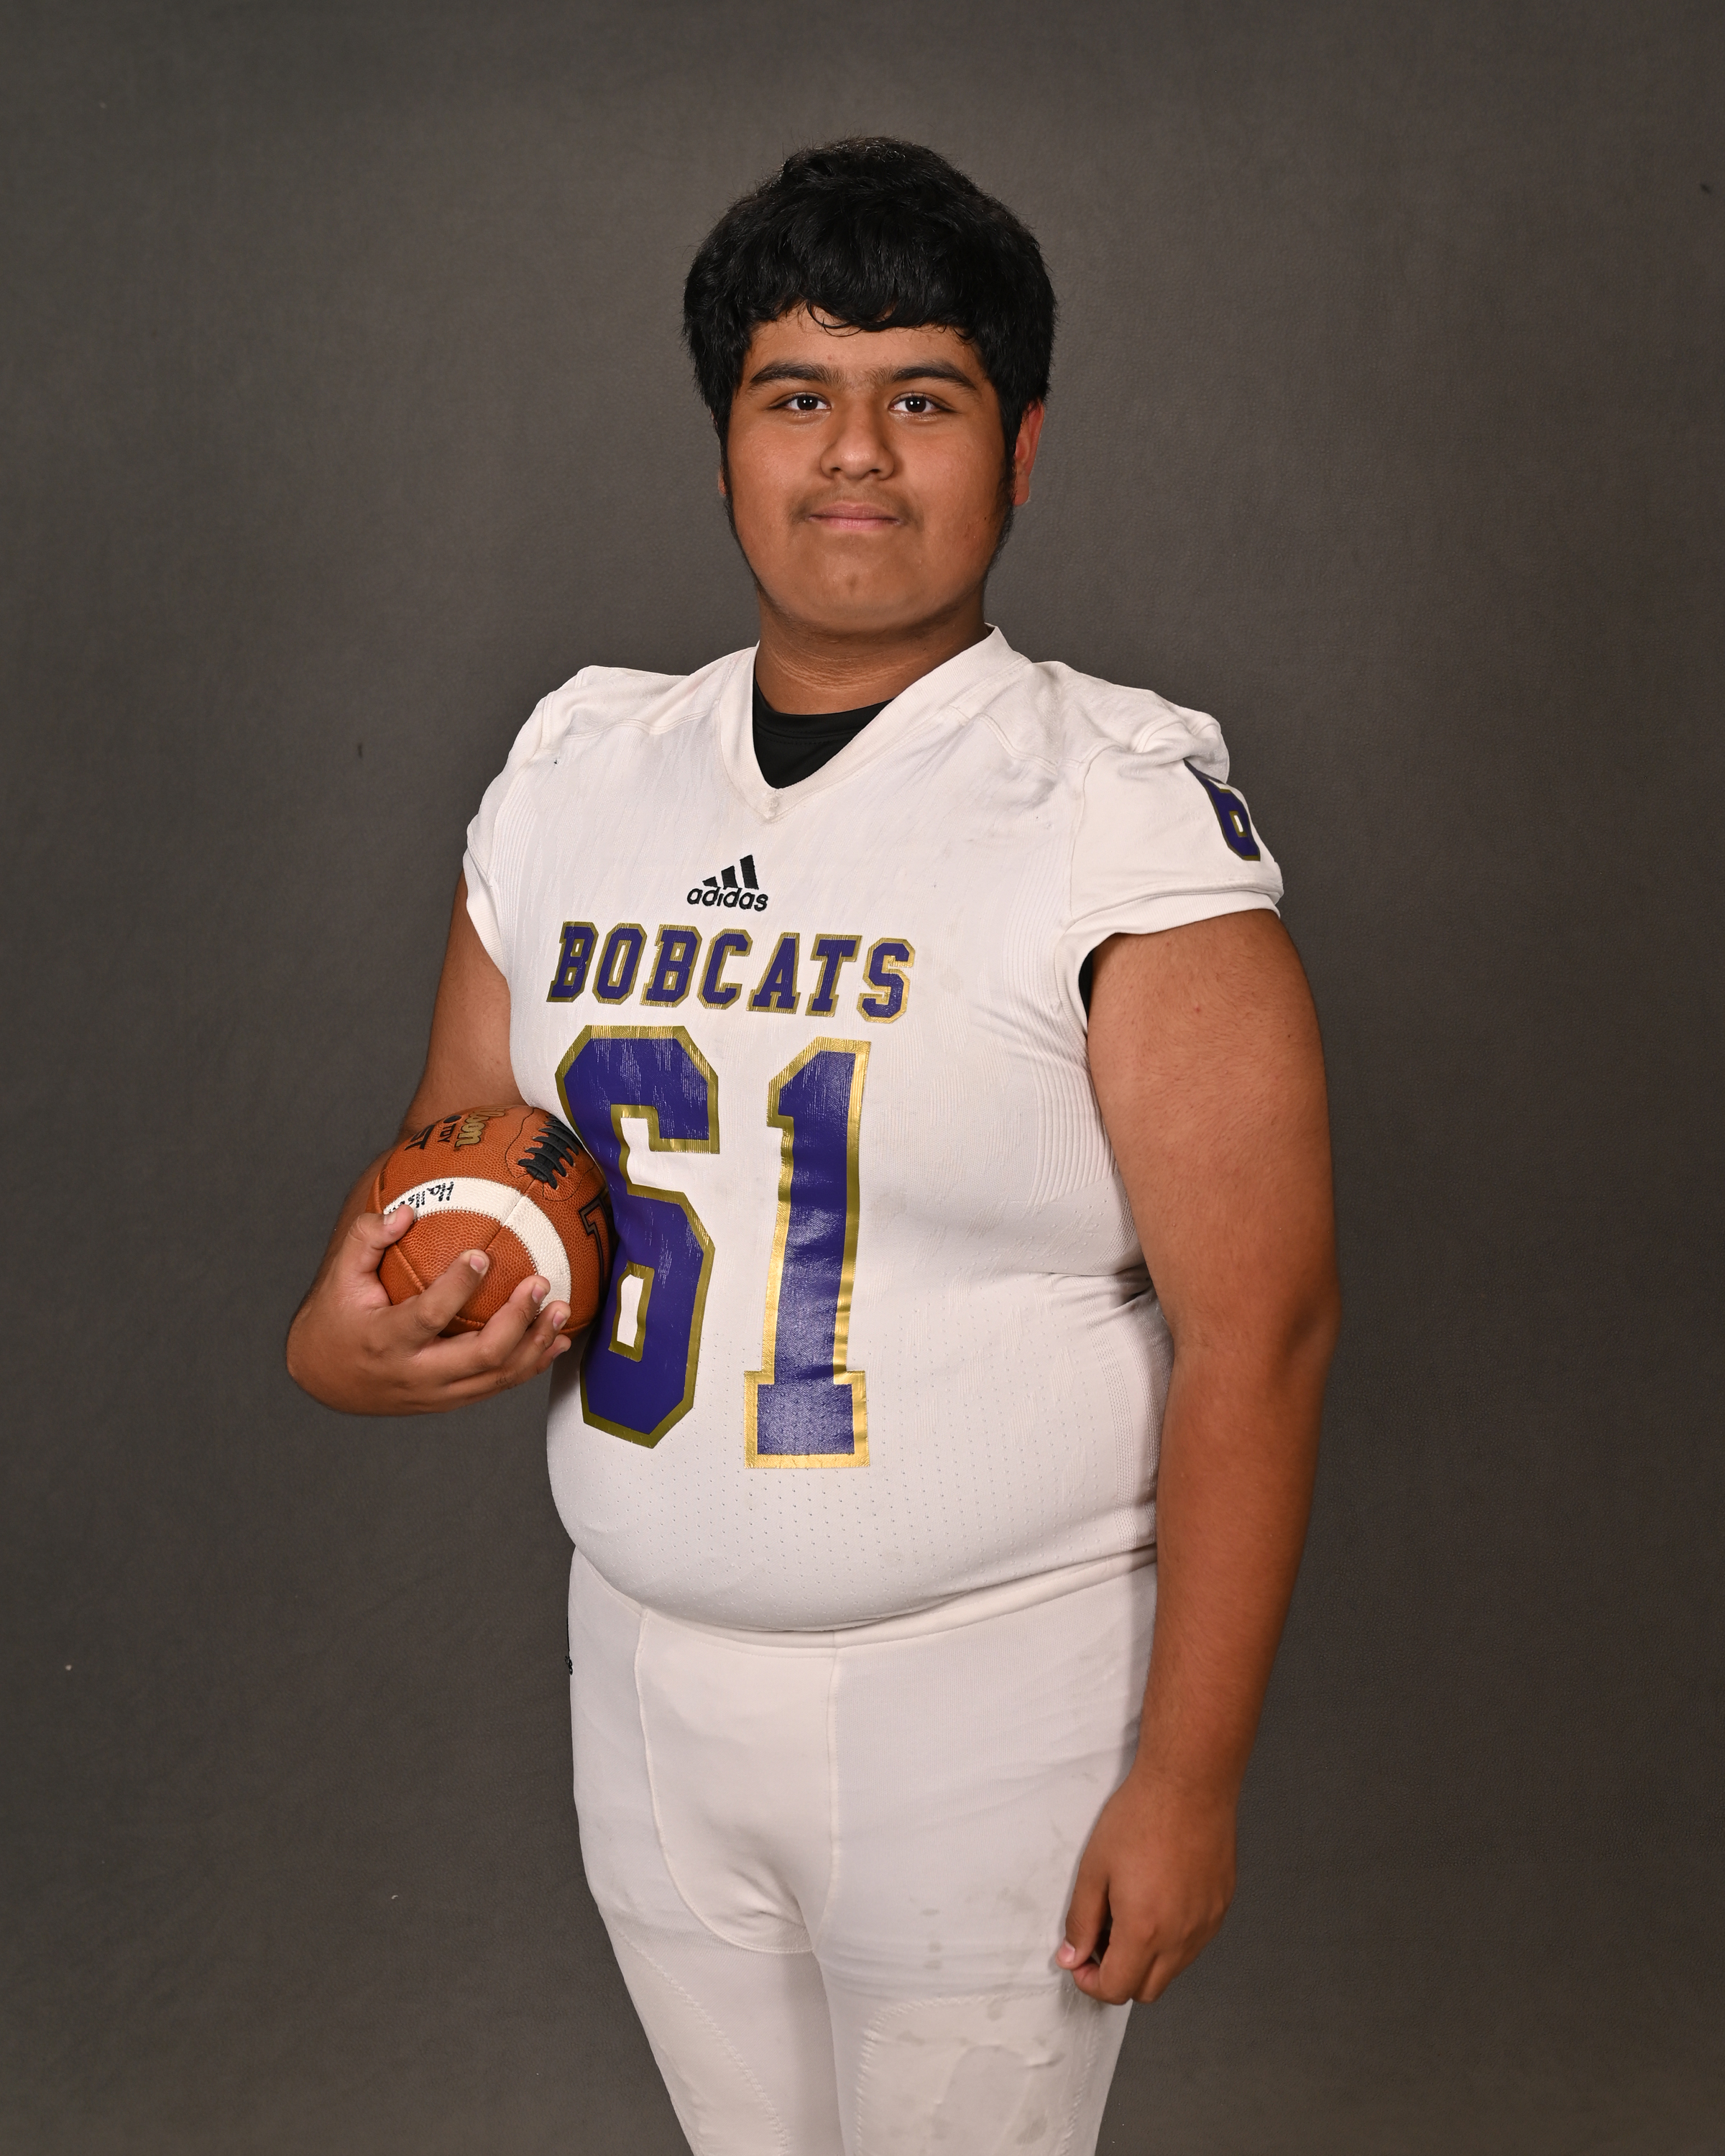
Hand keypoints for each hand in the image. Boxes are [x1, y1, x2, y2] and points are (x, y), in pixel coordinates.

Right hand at [286, 1200, 572, 1413]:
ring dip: (536, 1344)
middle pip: (479, 1354)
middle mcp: (414, 1373)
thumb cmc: (337, 1315)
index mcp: (385, 1339)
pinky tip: (556, 1340)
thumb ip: (368, 1238)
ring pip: (497, 1376)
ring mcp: (436, 1393)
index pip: (429, 1315)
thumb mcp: (340, 1275)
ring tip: (561, 1308)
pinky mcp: (451, 1400)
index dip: (458, 1286)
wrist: (325, 1377)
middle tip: (540, 1283)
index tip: (483, 1255)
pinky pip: (498, 1386)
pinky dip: (532, 1364)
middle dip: (517, 1319)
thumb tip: (408, 1211)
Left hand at [1057, 1770, 1236, 2003]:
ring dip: (1146, 1959)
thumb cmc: (1141, 1817)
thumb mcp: (1094, 1868)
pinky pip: (1193, 1944)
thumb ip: (1081, 1920)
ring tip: (1130, 1913)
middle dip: (1118, 1975)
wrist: (1189, 1785)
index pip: (1117, 1989)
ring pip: (1172, 1969)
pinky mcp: (1220, 1909)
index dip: (1090, 1982)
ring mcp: (1205, 1926)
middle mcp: (1181, 1938)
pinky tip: (1159, 1901)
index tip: (1080, 1960)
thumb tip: (1072, 1955)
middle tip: (1101, 1939)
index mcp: (1145, 1931)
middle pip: (1146, 1990)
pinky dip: (1172, 1939)